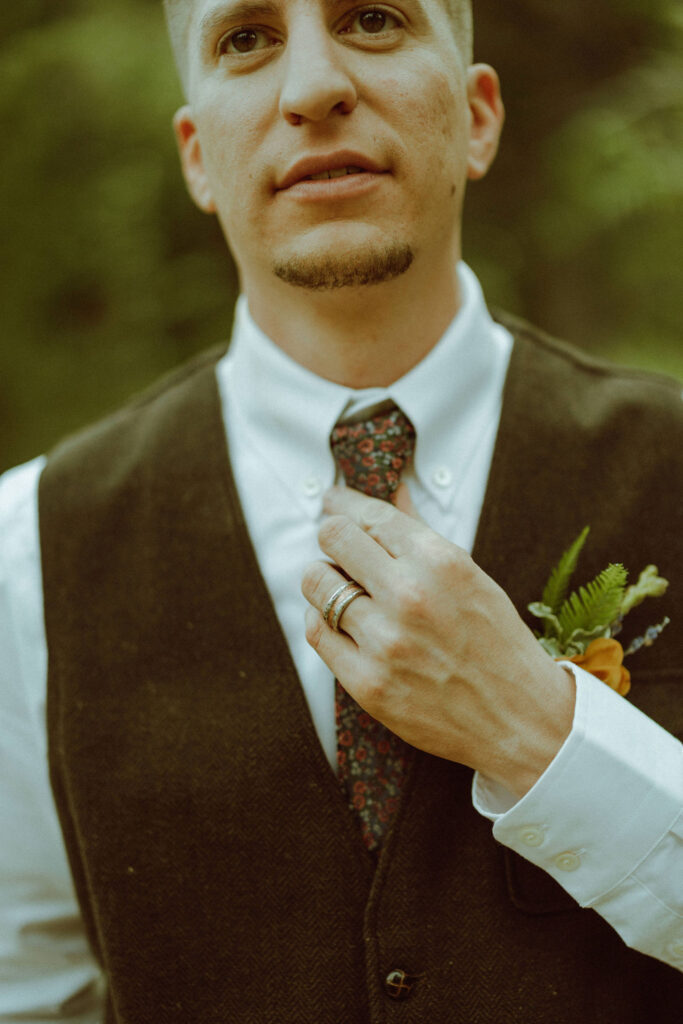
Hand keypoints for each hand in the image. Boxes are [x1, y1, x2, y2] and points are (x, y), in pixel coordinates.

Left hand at [301, 486, 574, 796]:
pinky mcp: (367, 682)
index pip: (369, 514)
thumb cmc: (496, 643)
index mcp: (440, 562)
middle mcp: (410, 596)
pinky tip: (338, 621)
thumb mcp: (470, 576)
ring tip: (339, 587)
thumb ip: (422, 533)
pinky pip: (316, 631)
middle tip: (337, 546)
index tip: (333, 501)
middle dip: (332, 536)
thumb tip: (393, 492)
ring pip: (316, 582)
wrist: (520, 718)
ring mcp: (385, 641)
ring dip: (322, 579)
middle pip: (334, 538)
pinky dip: (320, 619)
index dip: (344, 503)